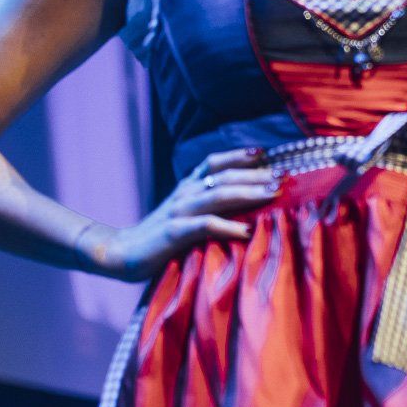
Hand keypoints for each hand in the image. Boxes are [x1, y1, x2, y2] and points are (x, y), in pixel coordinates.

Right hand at [83, 147, 278, 280]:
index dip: (241, 155)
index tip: (269, 154)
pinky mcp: (173, 233)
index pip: (216, 162)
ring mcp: (178, 211)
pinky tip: (247, 230)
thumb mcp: (185, 213)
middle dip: (256, 175)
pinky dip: (227, 226)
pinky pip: (204, 226)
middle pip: (225, 176)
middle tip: (284, 176)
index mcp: (188, 186)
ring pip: (218, 195)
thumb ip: (209, 204)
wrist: (121, 253)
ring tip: (273, 194)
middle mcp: (185, 193)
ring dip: (248, 193)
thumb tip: (248, 201)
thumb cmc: (161, 236)